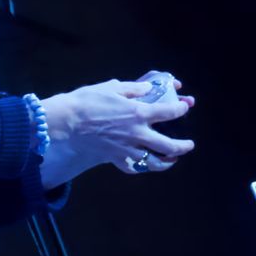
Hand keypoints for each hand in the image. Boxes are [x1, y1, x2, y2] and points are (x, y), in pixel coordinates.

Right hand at [39, 77, 195, 176]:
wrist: (67, 122)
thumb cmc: (88, 101)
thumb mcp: (112, 87)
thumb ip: (134, 89)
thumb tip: (148, 88)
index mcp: (139, 112)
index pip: (169, 112)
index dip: (180, 109)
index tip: (184, 108)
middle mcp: (137, 134)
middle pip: (169, 145)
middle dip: (183, 146)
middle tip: (189, 144)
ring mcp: (127, 149)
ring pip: (155, 162)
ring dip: (168, 162)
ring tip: (173, 159)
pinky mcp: (116, 159)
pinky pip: (135, 167)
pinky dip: (142, 166)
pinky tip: (145, 163)